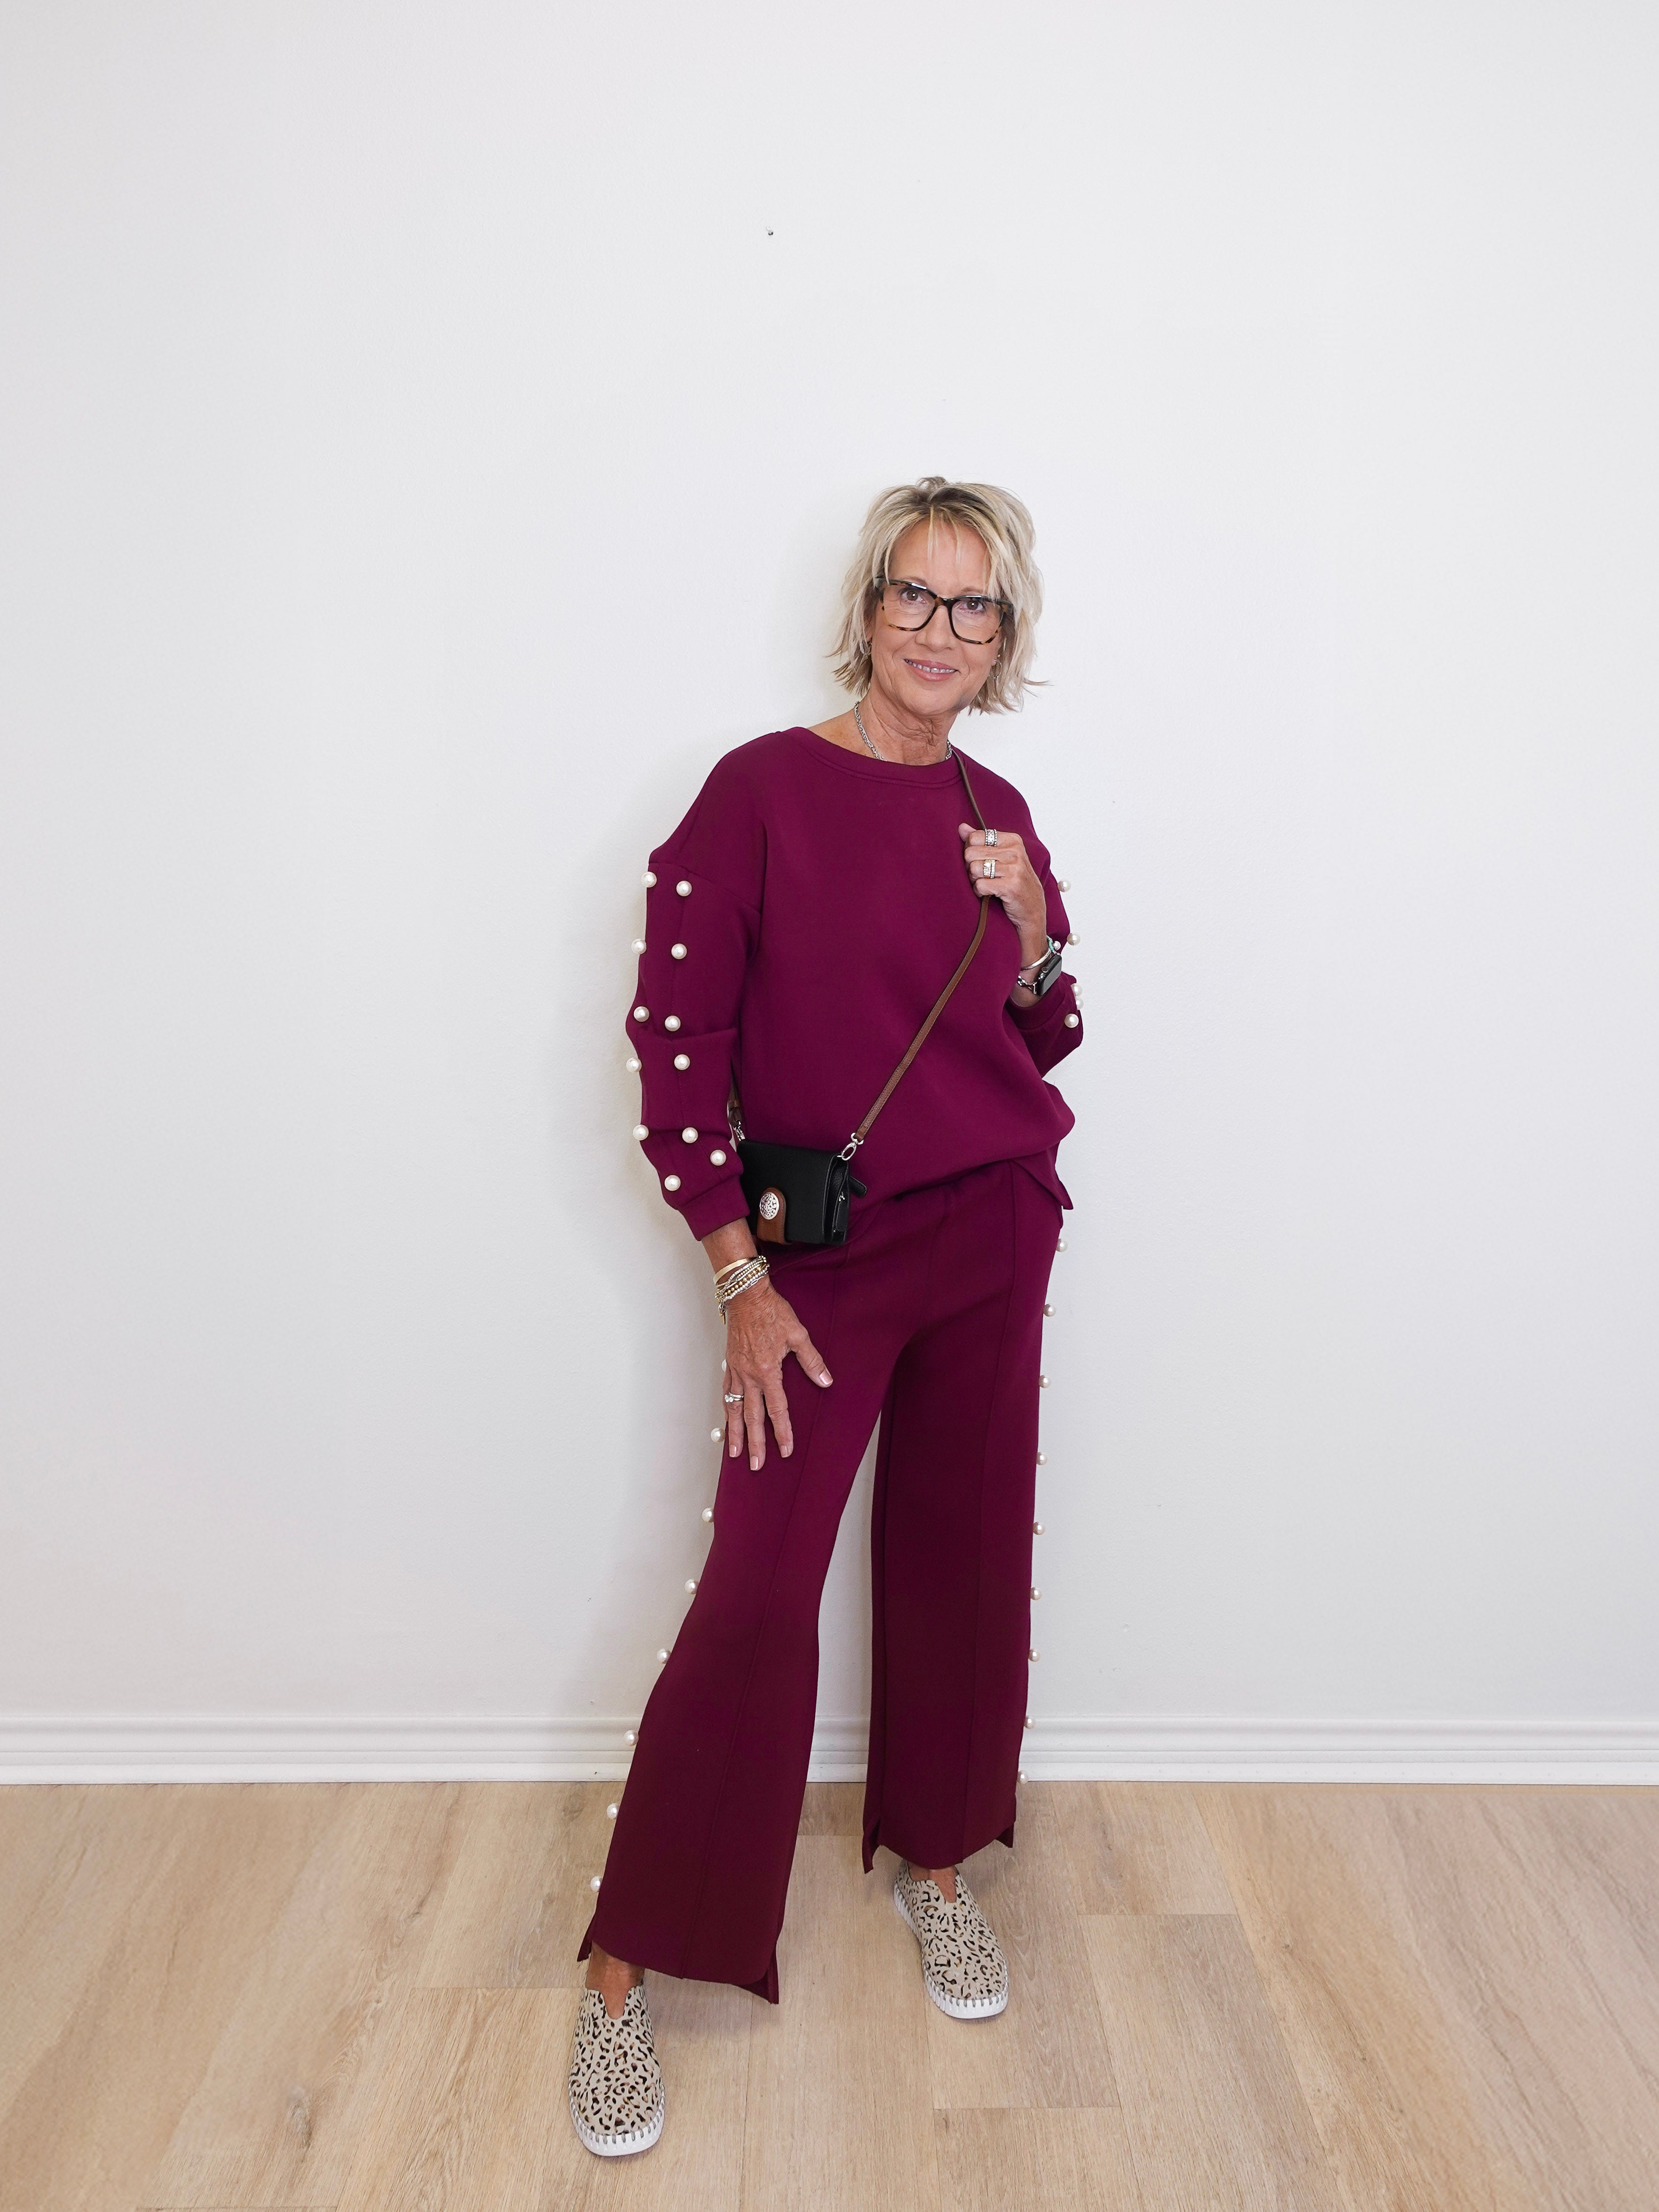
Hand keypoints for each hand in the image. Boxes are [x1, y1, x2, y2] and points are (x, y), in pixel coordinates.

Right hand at [723, 1280, 831, 1469]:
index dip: (782, 1432)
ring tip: (734, 1452)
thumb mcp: (798, 1334)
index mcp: (768, 1371)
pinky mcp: (729, 1364)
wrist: (745, 1295)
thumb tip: (825, 1380)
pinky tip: (727, 1418)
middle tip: (756, 1465)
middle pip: (752, 1416)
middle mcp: (749, 1376)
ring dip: (735, 1432)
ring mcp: (736, 1371)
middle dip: (755, 1443)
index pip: (777, 1410)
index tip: (785, 1451)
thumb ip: (811, 1360)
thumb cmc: (771, 1312)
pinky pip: (726, 1392)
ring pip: (735, 1408)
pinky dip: (727, 1408)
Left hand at [958, 822, 1047, 967]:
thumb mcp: (1002, 858)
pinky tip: (989, 894)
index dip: (972, 852)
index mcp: (1013, 841)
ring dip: (975, 881)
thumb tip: (961, 827)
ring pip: (974, 869)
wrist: (1032, 911)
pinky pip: (979, 885)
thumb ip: (981, 841)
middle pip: (970, 853)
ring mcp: (1015, 869)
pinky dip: (979, 892)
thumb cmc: (1014, 883)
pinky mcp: (1010, 886)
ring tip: (988, 885)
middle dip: (971, 868)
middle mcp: (1016, 852)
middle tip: (984, 876)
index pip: (975, 837)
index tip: (982, 861)